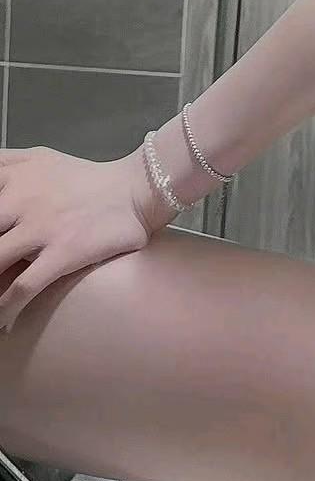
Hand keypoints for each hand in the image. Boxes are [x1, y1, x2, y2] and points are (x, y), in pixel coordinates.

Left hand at [0, 146, 153, 332]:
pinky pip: (23, 288)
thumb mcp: (38, 158)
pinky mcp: (64, 252)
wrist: (135, 190)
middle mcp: (23, 198)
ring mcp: (42, 227)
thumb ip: (3, 164)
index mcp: (14, 174)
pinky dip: (5, 309)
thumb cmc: (83, 179)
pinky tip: (2, 322)